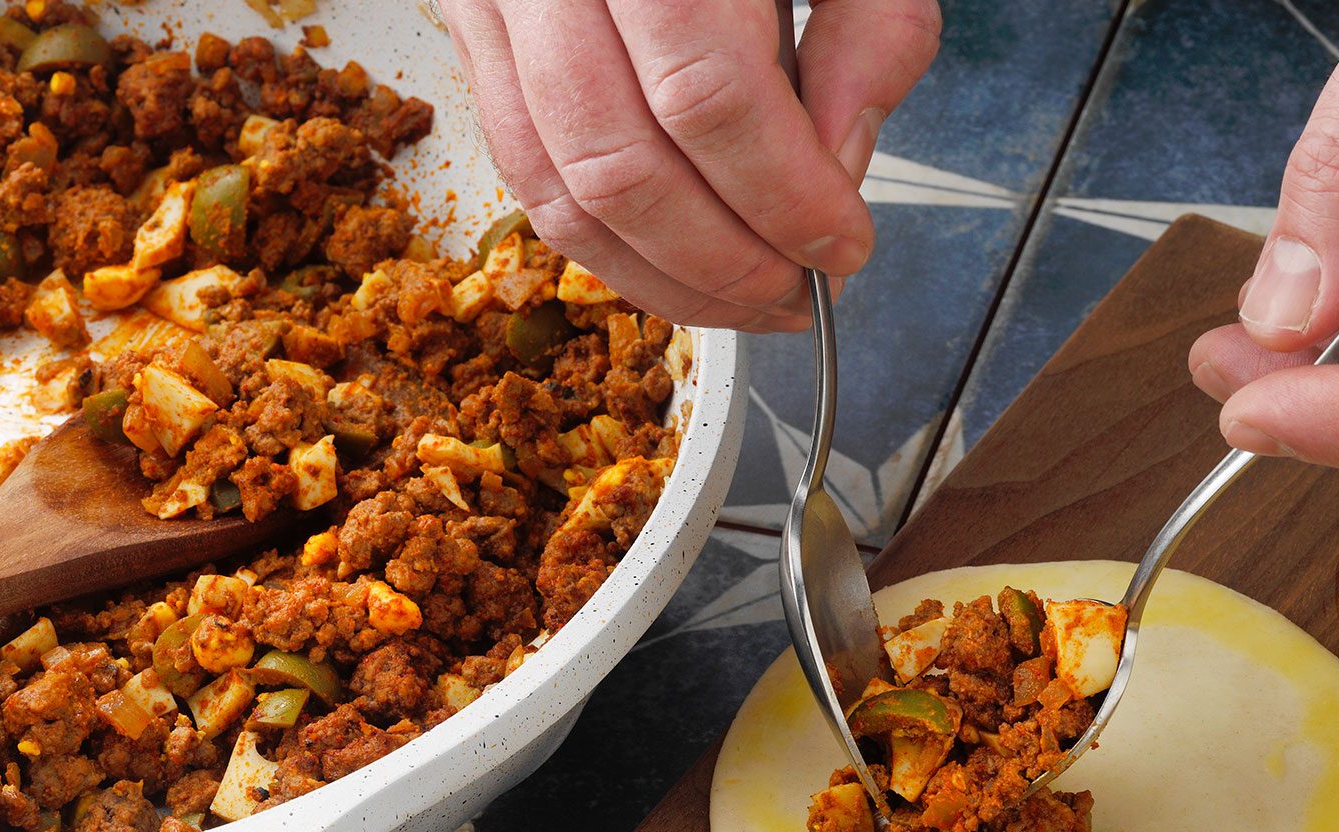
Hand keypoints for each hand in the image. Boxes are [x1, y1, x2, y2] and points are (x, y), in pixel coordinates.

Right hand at [443, 0, 941, 330]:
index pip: (709, 97)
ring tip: (748, 296)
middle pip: (621, 163)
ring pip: (555, 187)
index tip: (844, 246)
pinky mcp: (469, 22)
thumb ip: (870, 33)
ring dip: (662, 276)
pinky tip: (675, 257)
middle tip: (799, 289)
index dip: (785, 198)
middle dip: (724, 261)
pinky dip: (602, 238)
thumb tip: (841, 169)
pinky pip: (520, 163)